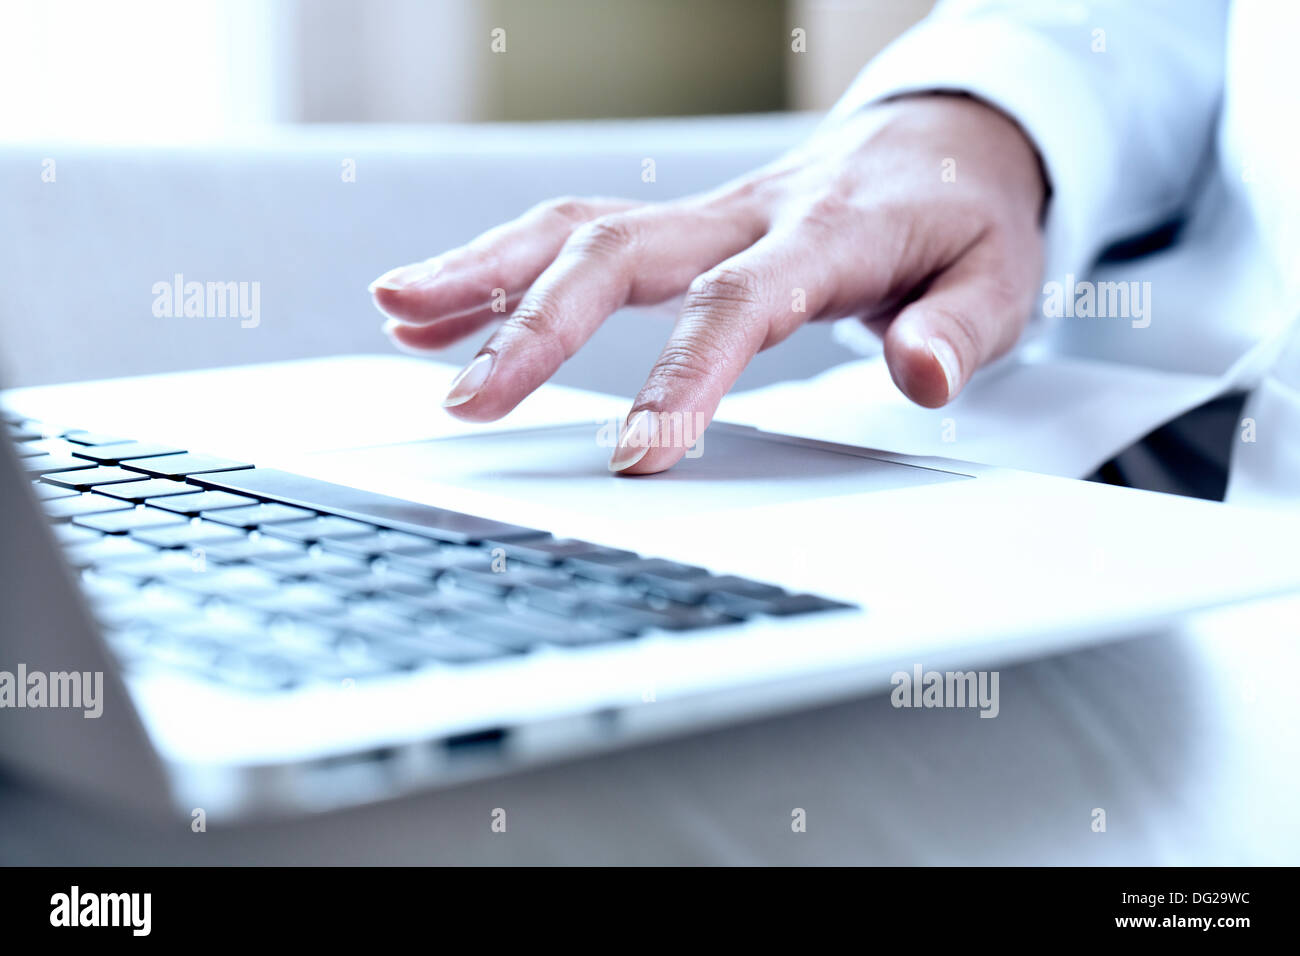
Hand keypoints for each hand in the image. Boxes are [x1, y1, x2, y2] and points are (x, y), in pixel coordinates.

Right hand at [370, 94, 1045, 473]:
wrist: (943, 144)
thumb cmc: (964, 218)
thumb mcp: (1000, 276)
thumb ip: (957, 329)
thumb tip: (921, 378)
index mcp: (825, 235)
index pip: (738, 305)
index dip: (683, 377)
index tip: (634, 457)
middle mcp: (744, 216)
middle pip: (618, 250)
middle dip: (533, 323)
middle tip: (464, 398)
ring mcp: (703, 215)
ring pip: (574, 226)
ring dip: (482, 272)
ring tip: (398, 317)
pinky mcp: (680, 225)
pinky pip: (575, 232)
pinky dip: (500, 266)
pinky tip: (438, 307)